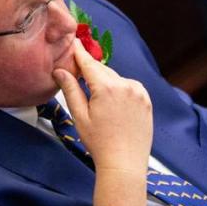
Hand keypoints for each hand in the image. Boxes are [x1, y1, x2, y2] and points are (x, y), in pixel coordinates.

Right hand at [53, 39, 152, 172]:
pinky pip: (129, 87)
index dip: (79, 52)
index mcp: (106, 88)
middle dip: (90, 70)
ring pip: (116, 78)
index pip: (88, 63)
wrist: (124, 164)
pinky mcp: (146, 100)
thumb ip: (70, 90)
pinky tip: (113, 105)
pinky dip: (120, 89)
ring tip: (97, 101)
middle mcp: (125, 85)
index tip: (74, 41)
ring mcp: (139, 92)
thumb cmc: (99, 143)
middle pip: (103, 70)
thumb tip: (60, 71)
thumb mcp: (80, 116)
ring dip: (106, 82)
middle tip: (77, 73)